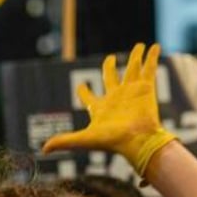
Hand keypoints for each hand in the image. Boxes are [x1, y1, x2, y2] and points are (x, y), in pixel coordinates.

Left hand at [42, 43, 176, 175]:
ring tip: (140, 45)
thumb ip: (63, 141)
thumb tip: (43, 150)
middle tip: (110, 58)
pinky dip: (152, 57)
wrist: (137, 141)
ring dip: (136, 56)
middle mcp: (116, 98)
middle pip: (111, 77)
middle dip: (110, 67)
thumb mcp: (84, 139)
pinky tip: (154, 47)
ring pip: (133, 69)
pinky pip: (149, 68)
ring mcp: (132, 92)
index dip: (83, 91)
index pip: (89, 97)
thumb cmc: (111, 140)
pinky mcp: (146, 88)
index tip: (81, 86)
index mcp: (100, 108)